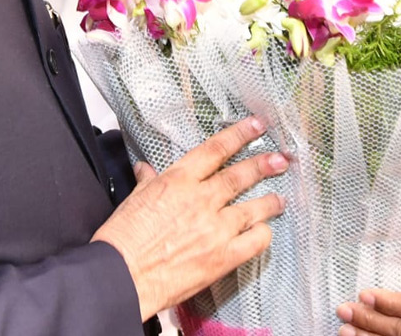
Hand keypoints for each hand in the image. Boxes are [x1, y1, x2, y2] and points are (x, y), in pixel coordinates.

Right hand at [92, 116, 287, 320]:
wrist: (120, 276)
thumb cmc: (122, 240)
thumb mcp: (133, 199)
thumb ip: (147, 182)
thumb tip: (146, 170)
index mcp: (179, 180)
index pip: (216, 149)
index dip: (240, 134)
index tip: (256, 125)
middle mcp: (202, 199)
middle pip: (242, 175)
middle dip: (265, 165)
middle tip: (281, 159)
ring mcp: (215, 228)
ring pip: (254, 208)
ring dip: (270, 202)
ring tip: (280, 198)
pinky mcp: (222, 257)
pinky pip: (254, 242)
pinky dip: (263, 235)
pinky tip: (265, 232)